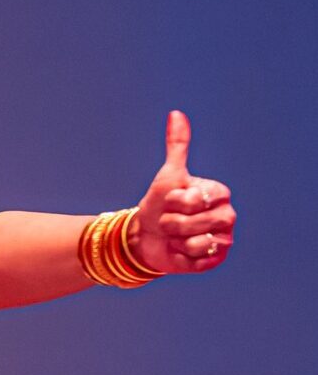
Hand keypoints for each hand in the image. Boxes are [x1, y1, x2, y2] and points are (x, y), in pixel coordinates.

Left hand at [131, 110, 235, 273]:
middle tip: (170, 223)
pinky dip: (182, 257)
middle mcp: (227, 215)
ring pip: (196, 242)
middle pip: (193, 222)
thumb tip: (176, 113)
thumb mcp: (168, 176)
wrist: (147, 238)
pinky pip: (197, 261)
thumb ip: (177, 147)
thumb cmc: (160, 205)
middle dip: (172, 223)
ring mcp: (223, 239)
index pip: (194, 199)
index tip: (172, 202)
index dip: (175, 202)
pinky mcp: (215, 260)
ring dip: (176, 240)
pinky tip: (180, 251)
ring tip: (175, 237)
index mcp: (220, 193)